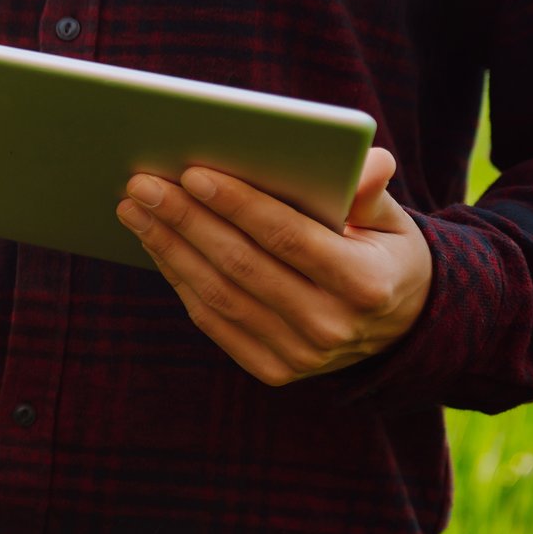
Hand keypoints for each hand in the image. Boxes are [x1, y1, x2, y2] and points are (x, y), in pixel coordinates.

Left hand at [115, 146, 431, 385]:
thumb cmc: (382, 254)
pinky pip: (212, 320)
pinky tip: (155, 243)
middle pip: (240, 264)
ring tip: (134, 209)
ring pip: (217, 294)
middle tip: (143, 184)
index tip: (193, 173)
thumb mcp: (391, 222)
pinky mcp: (272, 370)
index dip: (237, 204)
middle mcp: (332, 326)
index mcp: (365, 283)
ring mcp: (300, 355)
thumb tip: (365, 163)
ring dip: (168, 247)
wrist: (398, 327)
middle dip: (186, 220)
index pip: (288, 237)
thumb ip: (371, 190)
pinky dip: (178, 278)